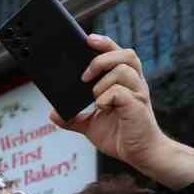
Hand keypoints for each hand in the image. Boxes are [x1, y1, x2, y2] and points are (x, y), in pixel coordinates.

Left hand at [52, 34, 165, 170]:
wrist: (140, 154)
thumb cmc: (121, 135)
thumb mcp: (91, 125)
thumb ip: (74, 118)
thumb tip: (53, 113)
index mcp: (125, 82)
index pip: (118, 53)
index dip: (104, 43)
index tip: (87, 39)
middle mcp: (135, 83)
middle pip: (125, 54)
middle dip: (102, 58)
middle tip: (84, 76)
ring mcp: (138, 93)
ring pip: (122, 70)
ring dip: (101, 83)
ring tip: (94, 99)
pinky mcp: (136, 106)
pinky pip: (119, 92)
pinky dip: (105, 98)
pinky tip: (102, 109)